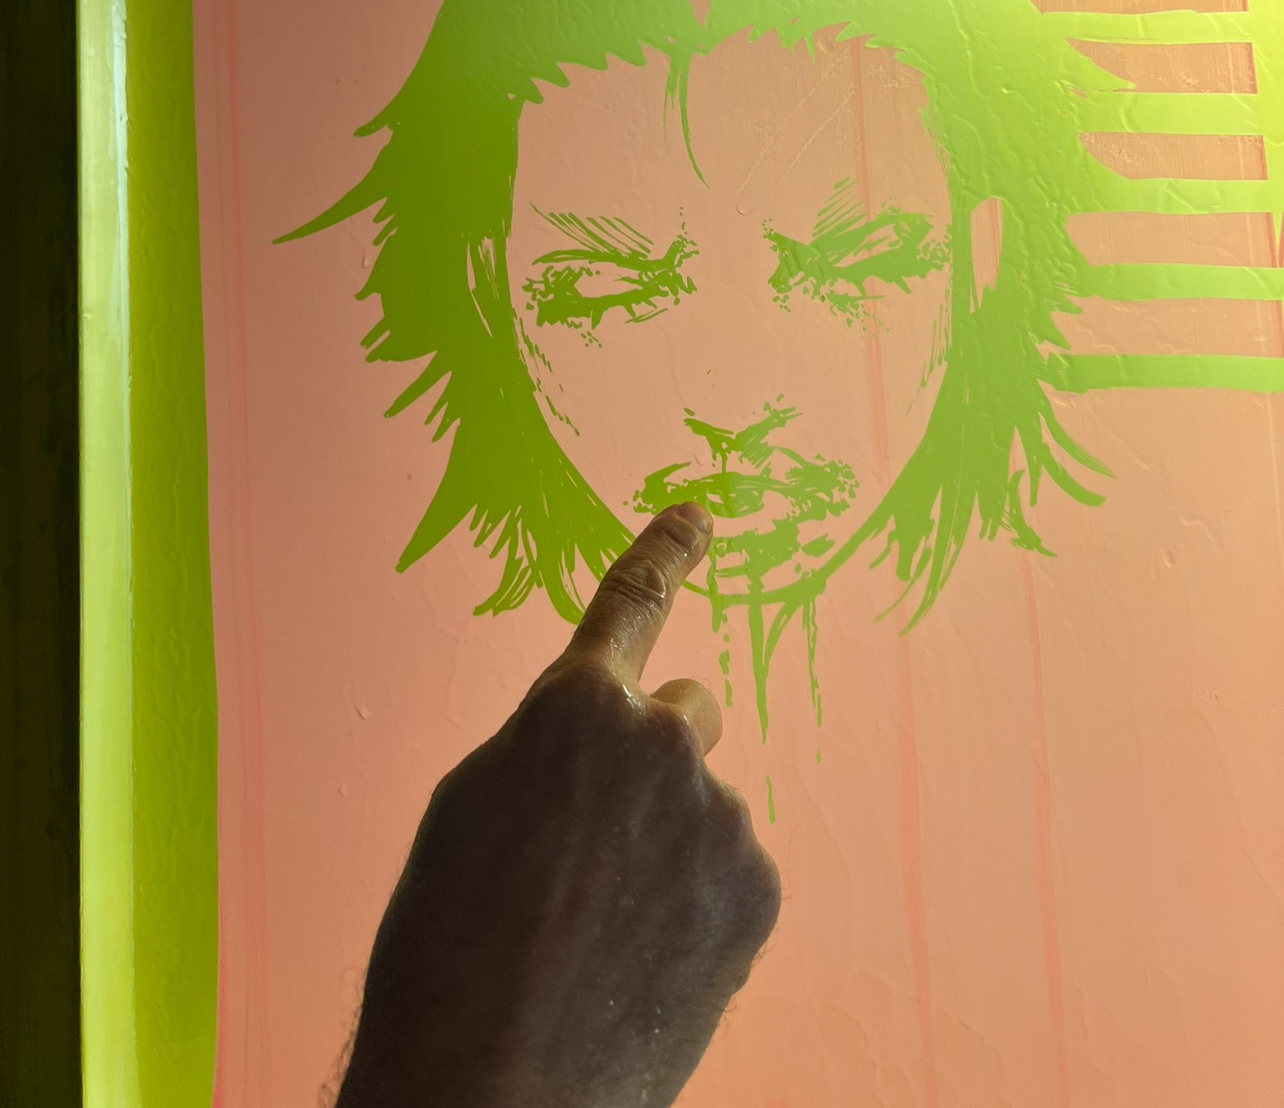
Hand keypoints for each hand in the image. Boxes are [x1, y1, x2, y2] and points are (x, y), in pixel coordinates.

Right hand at [337, 503, 780, 1107]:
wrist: (494, 1086)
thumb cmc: (448, 948)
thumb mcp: (468, 808)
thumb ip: (545, 744)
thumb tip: (594, 733)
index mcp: (575, 704)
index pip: (631, 600)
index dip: (667, 550)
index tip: (701, 513)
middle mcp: (662, 738)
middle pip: (685, 711)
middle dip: (654, 754)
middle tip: (602, 841)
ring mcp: (719, 813)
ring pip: (702, 803)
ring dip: (670, 841)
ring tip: (605, 927)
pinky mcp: (757, 887)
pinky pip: (730, 868)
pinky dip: (700, 900)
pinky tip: (648, 956)